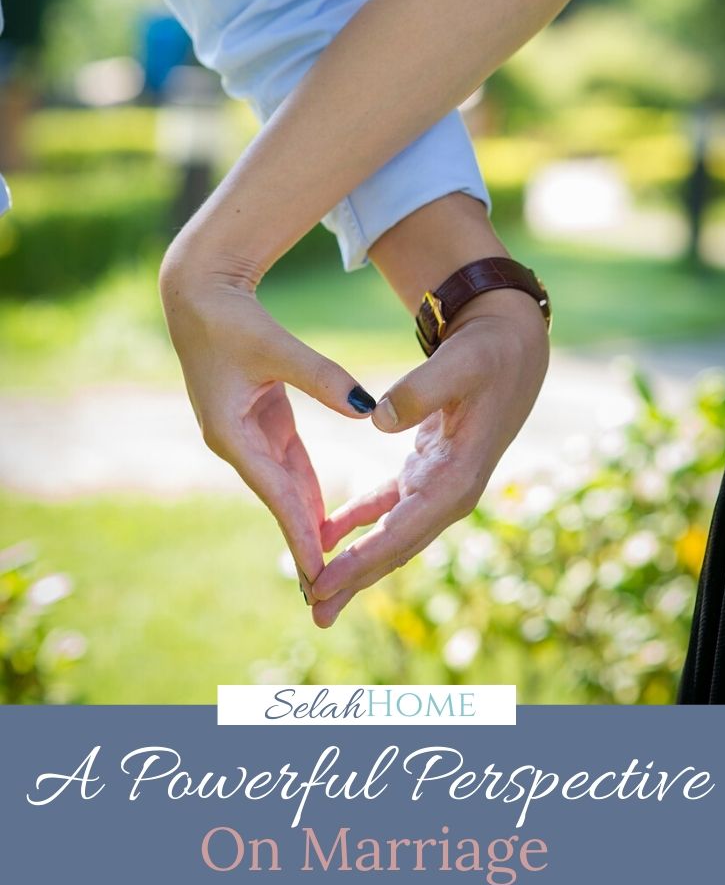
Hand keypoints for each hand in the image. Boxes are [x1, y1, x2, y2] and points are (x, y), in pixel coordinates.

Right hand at [158, 244, 375, 590]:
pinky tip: (325, 515)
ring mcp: (246, 433)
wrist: (200, 295)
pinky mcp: (258, 418)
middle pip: (278, 499)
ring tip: (330, 565)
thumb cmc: (230, 319)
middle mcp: (235, 441)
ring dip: (306, 520)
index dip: (298, 532)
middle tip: (327, 589)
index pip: (275, 492)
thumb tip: (365, 411)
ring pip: (284, 485)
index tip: (318, 572)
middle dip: (302, 542)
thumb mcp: (276, 347)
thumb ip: (321, 378)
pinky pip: (288, 462)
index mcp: (230, 432)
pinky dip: (306, 488)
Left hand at [310, 291, 548, 625]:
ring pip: (390, 535)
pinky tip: (328, 536)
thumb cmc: (489, 355)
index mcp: (458, 477)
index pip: (402, 530)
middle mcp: (450, 493)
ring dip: (356, 563)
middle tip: (316, 614)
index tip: (325, 583)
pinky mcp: (428, 471)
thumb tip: (376, 419)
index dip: (362, 560)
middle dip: (356, 581)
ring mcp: (439, 485)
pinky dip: (358, 521)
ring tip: (318, 595)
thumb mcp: (459, 364)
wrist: (513, 347)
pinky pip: (387, 507)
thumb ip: (420, 390)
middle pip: (396, 548)